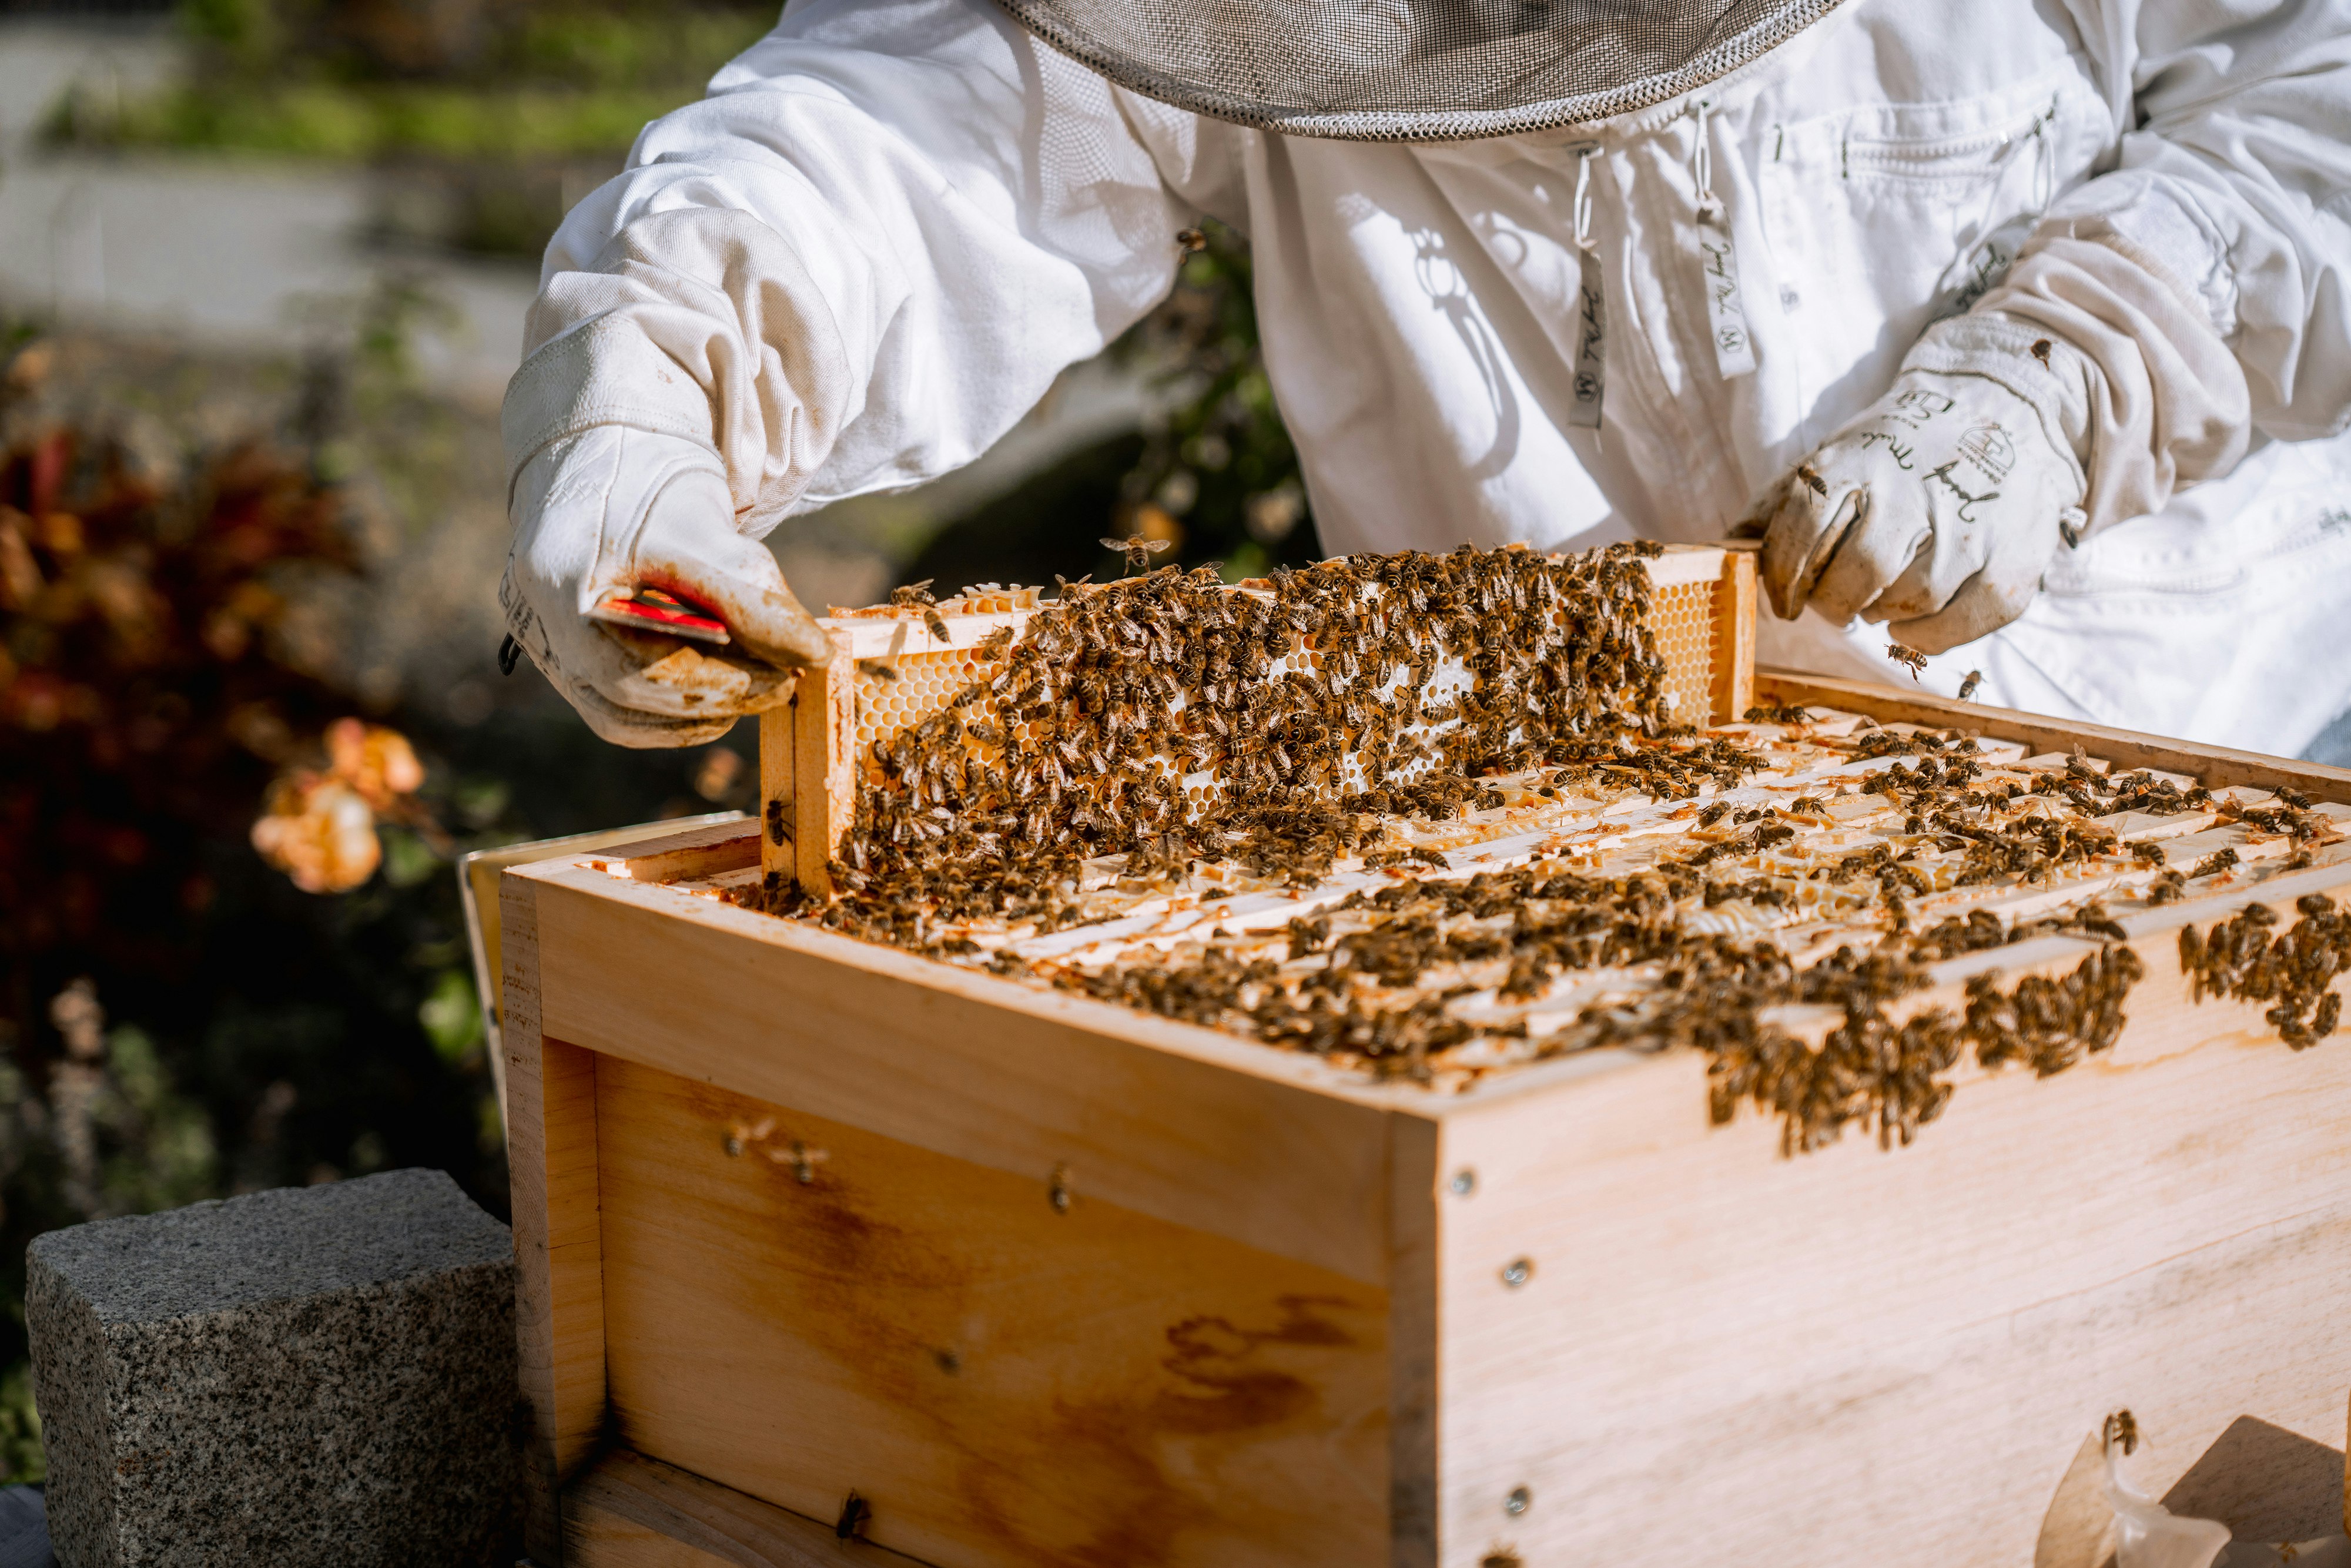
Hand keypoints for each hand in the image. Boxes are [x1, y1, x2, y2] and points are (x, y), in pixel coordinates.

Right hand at [500, 426, 830, 746]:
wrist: (600, 452)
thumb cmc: (646, 477)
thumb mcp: (706, 529)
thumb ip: (754, 594)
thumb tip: (815, 655)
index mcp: (562, 582)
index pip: (646, 662)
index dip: (728, 679)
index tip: (791, 672)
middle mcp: (538, 620)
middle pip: (631, 694)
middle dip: (720, 696)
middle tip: (783, 683)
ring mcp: (542, 641)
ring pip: (618, 714)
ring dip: (696, 714)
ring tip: (755, 689)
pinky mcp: (560, 653)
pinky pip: (612, 709)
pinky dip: (670, 713)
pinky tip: (716, 697)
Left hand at [1745, 336, 2088, 653]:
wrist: (2004, 413)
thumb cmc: (1899, 451)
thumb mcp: (1835, 457)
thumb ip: (1778, 504)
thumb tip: (1725, 548)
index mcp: (1862, 462)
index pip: (1804, 528)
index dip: (1784, 575)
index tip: (1785, 601)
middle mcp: (1917, 492)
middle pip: (1858, 575)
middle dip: (1833, 603)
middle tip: (1835, 601)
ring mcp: (1972, 528)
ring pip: (1909, 602)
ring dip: (1880, 613)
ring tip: (1879, 596)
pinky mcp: (2013, 560)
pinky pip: (1958, 625)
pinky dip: (1926, 637)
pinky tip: (1911, 620)